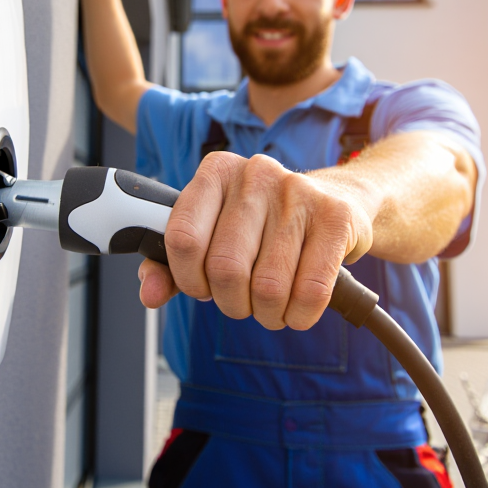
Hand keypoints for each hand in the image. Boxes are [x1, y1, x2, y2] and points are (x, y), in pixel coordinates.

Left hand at [138, 152, 374, 329]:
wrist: (338, 200)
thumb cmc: (264, 225)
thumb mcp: (213, 233)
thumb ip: (171, 264)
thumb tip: (149, 294)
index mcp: (216, 173)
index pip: (182, 237)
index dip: (188, 279)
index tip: (202, 289)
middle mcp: (254, 175)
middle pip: (225, 268)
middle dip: (231, 303)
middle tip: (242, 303)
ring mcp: (298, 192)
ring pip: (268, 286)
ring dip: (267, 314)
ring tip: (272, 307)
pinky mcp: (335, 217)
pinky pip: (310, 291)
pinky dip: (299, 315)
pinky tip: (297, 310)